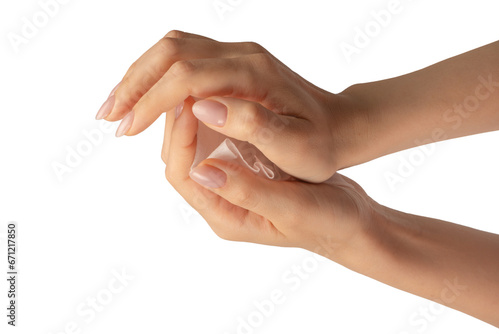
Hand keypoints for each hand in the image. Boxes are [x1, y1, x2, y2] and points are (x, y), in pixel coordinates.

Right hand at [98, 30, 363, 181]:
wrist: (341, 126)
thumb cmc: (320, 144)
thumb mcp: (296, 146)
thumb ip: (253, 125)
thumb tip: (200, 106)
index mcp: (253, 73)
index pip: (185, 76)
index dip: (150, 101)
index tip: (126, 130)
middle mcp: (241, 54)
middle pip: (170, 51)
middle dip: (133, 84)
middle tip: (108, 116)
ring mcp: (236, 54)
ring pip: (172, 48)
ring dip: (139, 76)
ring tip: (117, 108)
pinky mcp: (233, 62)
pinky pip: (183, 57)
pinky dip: (156, 75)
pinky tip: (145, 98)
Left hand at [162, 97, 374, 253]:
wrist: (352, 221)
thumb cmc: (328, 220)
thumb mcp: (292, 208)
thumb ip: (247, 192)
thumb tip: (201, 171)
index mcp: (226, 217)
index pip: (183, 175)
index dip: (180, 138)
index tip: (191, 103)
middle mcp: (222, 204)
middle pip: (183, 160)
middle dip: (181, 125)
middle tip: (192, 88)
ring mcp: (233, 188)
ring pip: (199, 149)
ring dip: (196, 121)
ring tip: (204, 88)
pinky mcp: (246, 174)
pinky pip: (220, 145)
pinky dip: (217, 123)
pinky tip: (226, 101)